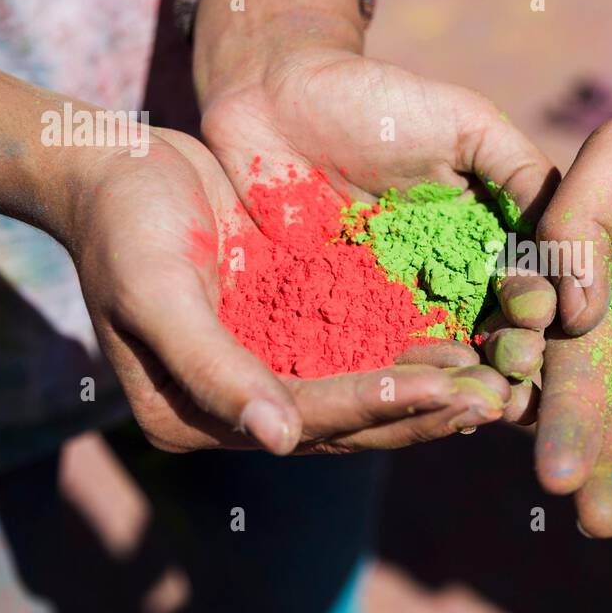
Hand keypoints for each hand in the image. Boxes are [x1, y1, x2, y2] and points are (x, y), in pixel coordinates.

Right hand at [64, 127, 510, 454]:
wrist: (117, 170)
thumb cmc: (124, 225)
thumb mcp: (157, 292)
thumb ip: (214, 368)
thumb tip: (281, 441)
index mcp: (194, 417)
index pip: (303, 419)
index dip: (376, 405)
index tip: (447, 390)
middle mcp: (239, 407)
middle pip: (344, 421)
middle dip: (422, 411)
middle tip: (494, 399)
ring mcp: (270, 371)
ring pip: (364, 393)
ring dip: (428, 389)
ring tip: (494, 377)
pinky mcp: (295, 333)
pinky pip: (362, 351)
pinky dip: (411, 350)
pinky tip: (465, 339)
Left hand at [199, 44, 559, 419]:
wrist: (276, 98)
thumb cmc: (381, 102)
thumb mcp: (467, 125)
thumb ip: (522, 175)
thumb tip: (580, 241)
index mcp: (486, 248)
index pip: (524, 291)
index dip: (537, 309)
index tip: (542, 319)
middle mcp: (446, 290)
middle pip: (486, 339)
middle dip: (504, 360)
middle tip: (514, 375)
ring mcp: (388, 313)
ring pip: (431, 362)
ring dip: (455, 385)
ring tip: (472, 401)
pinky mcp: (328, 326)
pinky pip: (360, 363)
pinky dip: (384, 385)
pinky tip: (404, 397)